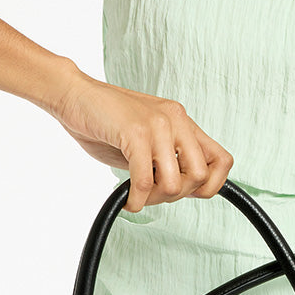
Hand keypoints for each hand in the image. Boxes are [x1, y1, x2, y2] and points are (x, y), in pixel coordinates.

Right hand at [51, 69, 233, 210]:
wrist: (72, 95)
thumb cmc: (105, 120)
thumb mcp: (147, 140)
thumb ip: (168, 159)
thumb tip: (184, 190)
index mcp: (183, 122)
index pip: (222, 161)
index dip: (210, 186)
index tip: (186, 193)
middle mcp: (176, 120)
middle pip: (200, 176)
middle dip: (177, 195)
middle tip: (154, 194)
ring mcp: (157, 125)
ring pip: (174, 183)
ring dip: (154, 199)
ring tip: (138, 194)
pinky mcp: (135, 132)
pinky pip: (145, 181)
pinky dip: (136, 199)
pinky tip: (128, 199)